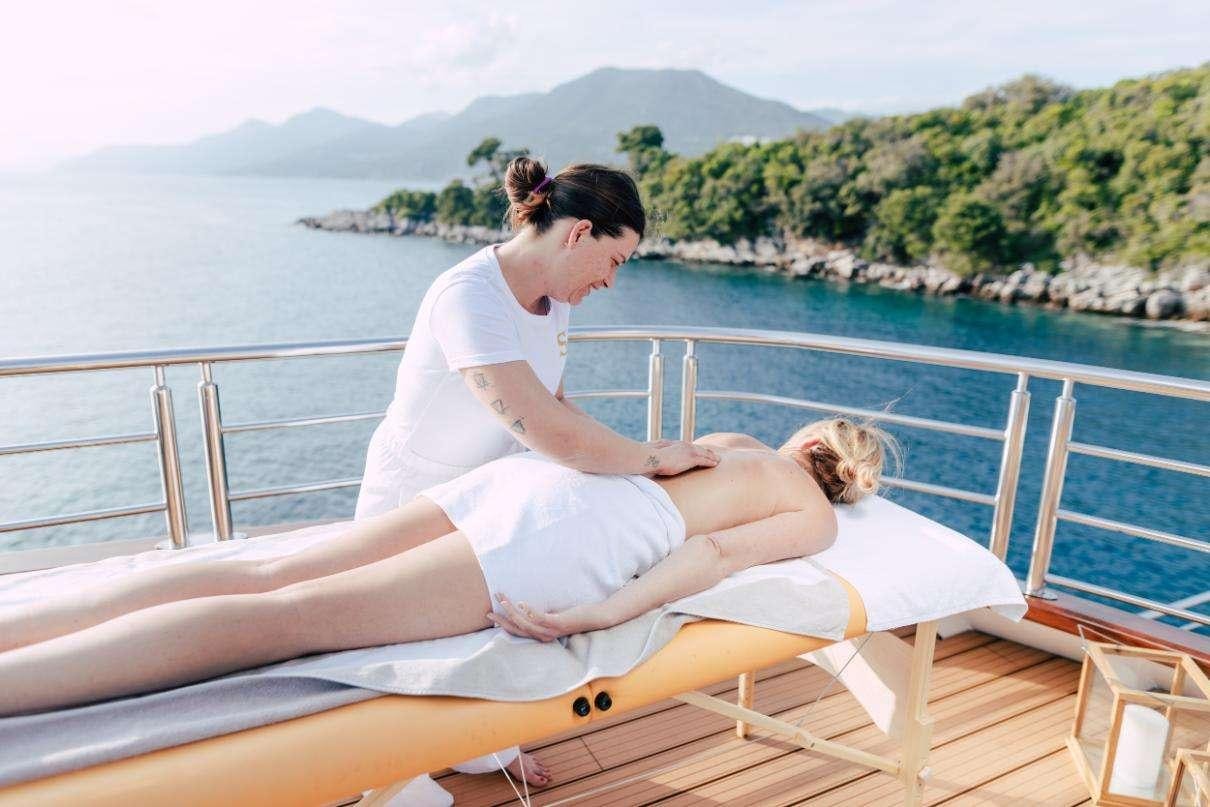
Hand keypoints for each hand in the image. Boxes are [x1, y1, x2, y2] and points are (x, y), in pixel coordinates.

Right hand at [488, 593, 606, 641]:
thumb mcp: (555, 615)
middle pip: (517, 628)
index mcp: (541, 634)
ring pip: (525, 623)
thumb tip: (527, 607)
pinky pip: (540, 618)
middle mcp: (544, 635)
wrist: (596, 617)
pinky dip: (529, 611)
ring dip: (512, 611)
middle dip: (502, 619)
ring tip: (502, 599)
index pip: (516, 631)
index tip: (489, 614)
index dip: (502, 623)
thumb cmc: (574, 615)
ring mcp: (551, 630)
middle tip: (488, 610)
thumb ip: (542, 615)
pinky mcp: (559, 623)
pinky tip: (522, 602)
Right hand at [645, 439, 719, 475]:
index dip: (695, 449)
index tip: (699, 451)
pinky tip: (716, 464)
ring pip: (704, 453)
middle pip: (698, 448)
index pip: (688, 447)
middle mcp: (683, 446)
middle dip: (706, 451)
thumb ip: (657, 455)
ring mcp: (688, 451)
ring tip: (718, 460)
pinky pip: (704, 460)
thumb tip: (654, 461)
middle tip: (714, 454)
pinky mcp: (691, 458)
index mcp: (675, 444)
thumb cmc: (649, 458)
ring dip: (711, 456)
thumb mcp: (653, 454)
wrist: (651, 458)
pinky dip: (711, 461)